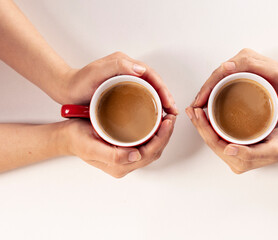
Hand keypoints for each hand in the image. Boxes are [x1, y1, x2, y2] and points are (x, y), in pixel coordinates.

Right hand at [58, 115, 175, 177]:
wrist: (66, 136)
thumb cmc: (76, 139)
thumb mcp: (90, 146)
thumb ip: (112, 155)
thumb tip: (136, 156)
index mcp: (119, 165)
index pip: (149, 153)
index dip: (162, 138)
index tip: (167, 122)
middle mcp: (126, 164)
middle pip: (155, 151)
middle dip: (166, 134)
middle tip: (171, 117)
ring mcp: (126, 157)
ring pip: (152, 148)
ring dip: (162, 134)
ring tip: (167, 118)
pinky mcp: (126, 149)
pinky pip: (146, 143)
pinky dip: (155, 133)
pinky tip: (157, 122)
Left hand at [59, 51, 177, 114]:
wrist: (66, 90)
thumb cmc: (78, 82)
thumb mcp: (96, 72)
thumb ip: (117, 66)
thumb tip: (142, 70)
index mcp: (126, 64)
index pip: (152, 76)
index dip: (163, 90)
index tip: (169, 104)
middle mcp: (128, 71)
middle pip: (154, 83)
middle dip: (166, 97)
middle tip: (172, 112)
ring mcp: (126, 81)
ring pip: (149, 91)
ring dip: (160, 102)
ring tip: (166, 116)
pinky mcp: (122, 90)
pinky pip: (141, 96)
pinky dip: (150, 105)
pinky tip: (152, 116)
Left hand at [185, 107, 277, 172]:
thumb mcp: (270, 149)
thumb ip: (249, 154)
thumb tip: (228, 150)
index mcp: (238, 161)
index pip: (214, 143)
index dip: (203, 128)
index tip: (197, 113)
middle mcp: (234, 158)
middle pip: (210, 140)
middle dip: (199, 124)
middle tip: (191, 109)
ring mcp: (235, 152)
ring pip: (214, 136)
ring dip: (204, 123)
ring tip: (195, 110)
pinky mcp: (238, 144)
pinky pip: (220, 133)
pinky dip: (212, 123)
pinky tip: (208, 114)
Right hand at [192, 48, 277, 107]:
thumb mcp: (270, 71)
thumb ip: (249, 65)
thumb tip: (226, 66)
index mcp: (243, 59)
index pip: (218, 73)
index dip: (206, 88)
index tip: (199, 101)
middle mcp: (239, 61)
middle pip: (215, 77)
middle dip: (203, 92)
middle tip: (195, 107)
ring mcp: (239, 69)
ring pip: (217, 81)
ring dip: (207, 93)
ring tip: (199, 107)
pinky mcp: (241, 76)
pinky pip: (223, 84)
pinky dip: (215, 94)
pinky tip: (211, 103)